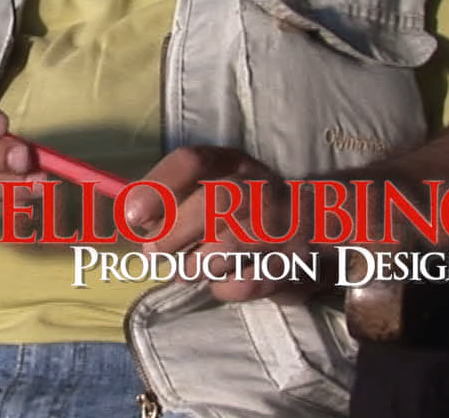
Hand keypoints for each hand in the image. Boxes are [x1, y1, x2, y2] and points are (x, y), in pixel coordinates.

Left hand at [132, 145, 322, 302]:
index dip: (158, 187)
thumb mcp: (218, 182)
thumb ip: (174, 193)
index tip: (132, 215)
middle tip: (154, 252)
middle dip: (172, 236)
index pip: (192, 162)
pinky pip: (239, 284)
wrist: (317, 229)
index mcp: (234, 164)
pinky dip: (222, 286)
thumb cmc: (248, 205)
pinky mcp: (287, 267)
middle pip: (212, 205)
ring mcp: (277, 228)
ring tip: (190, 266)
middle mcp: (258, 189)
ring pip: (222, 251)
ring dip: (193, 266)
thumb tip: (131, 214)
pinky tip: (226, 276)